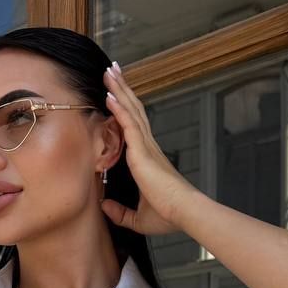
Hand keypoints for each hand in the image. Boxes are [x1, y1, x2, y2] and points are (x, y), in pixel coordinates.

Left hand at [101, 63, 192, 236]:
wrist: (182, 212)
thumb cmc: (168, 214)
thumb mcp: (138, 218)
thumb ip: (120, 212)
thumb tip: (104, 206)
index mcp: (148, 158)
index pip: (134, 127)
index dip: (125, 108)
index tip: (116, 93)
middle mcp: (148, 147)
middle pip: (133, 110)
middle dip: (123, 89)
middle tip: (113, 70)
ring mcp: (146, 146)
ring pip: (131, 110)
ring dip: (120, 89)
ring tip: (110, 70)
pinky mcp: (143, 151)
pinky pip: (128, 123)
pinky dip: (119, 108)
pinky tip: (110, 94)